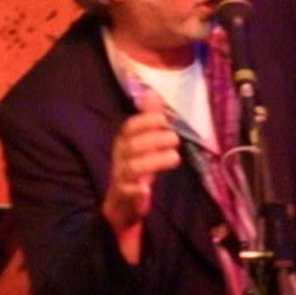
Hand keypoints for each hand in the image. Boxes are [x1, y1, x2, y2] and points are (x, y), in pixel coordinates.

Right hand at [102, 90, 179, 262]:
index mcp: (124, 142)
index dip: (145, 121)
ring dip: (154, 161)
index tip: (164, 119)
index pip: (129, 127)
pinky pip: (127, 193)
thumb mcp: (144, 141)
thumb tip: (152, 91)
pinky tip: (147, 189)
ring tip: (175, 157)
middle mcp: (120, 157)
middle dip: (154, 139)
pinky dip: (137, 191)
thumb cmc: (138, 166)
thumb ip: (149, 118)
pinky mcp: (124, 197)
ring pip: (133, 167)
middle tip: (175, 139)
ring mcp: (121, 177)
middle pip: (132, 145)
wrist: (122, 204)